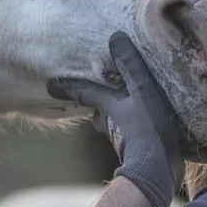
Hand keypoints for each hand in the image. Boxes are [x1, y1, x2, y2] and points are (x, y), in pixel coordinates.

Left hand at [48, 31, 183, 206]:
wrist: (157, 170)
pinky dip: (132, 122)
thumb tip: (115, 36)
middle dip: (93, 99)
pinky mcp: (137, 147)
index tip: (48, 85)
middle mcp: (110, 121)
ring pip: (111, 120)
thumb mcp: (142, 91)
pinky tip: (144, 120)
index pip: (82, 92)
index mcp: (107, 106)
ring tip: (123, 101)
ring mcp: (123, 136)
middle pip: (97, 107)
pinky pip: (129, 129)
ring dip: (114, 111)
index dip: (67, 86)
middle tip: (89, 90)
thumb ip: (130, 66)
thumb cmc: (148, 129)